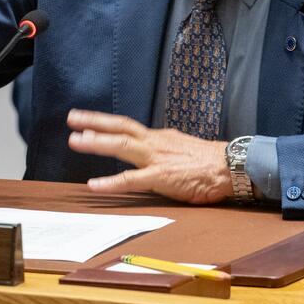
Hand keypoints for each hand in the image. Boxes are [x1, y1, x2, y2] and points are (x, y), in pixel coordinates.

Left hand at [66, 110, 231, 203]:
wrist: (232, 167)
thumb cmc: (211, 163)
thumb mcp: (183, 149)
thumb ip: (166, 149)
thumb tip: (155, 149)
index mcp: (160, 138)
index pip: (128, 126)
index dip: (106, 123)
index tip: (86, 121)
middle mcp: (155, 143)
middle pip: (121, 127)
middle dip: (94, 122)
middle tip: (72, 118)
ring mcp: (157, 159)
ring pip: (122, 146)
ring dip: (96, 143)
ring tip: (74, 140)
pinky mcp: (162, 177)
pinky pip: (131, 179)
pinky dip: (111, 182)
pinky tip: (94, 185)